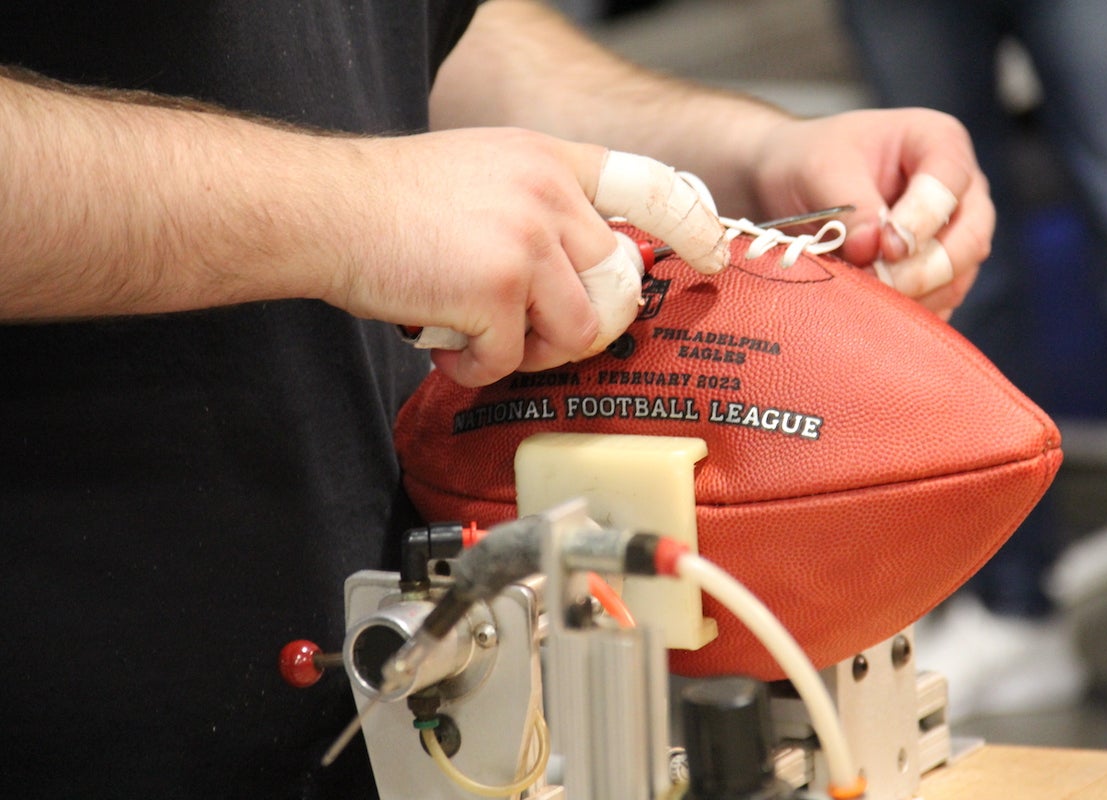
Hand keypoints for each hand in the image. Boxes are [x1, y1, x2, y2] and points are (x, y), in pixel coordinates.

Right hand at [332, 128, 725, 386]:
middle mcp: (548, 194)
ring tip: (480, 338)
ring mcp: (527, 239)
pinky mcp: (497, 288)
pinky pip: (513, 357)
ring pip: (575, 330)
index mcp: (549, 161)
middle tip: (534, 333)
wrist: (324, 208)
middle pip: (614, 282)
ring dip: (529, 350)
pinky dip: (476, 366)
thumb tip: (580, 273)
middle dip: (581, 323)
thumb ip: (540, 209)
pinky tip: (444, 344)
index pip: (646, 185)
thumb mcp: (484, 174)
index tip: (714, 254)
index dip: (689, 223)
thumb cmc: (391, 202)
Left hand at [749, 108, 992, 318]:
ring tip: (867, 299)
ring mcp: (954, 233)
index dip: (921, 221)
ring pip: (959, 277)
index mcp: (938, 142)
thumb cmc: (811, 162)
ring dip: (916, 297)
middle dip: (924, 270)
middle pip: (970, 238)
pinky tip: (877, 315)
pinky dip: (911, 315)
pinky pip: (941, 302)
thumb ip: (851, 206)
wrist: (794, 183)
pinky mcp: (939, 272)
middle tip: (877, 283)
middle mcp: (959, 189)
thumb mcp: (820, 169)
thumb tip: (873, 250)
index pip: (949, 184)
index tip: (884, 248)